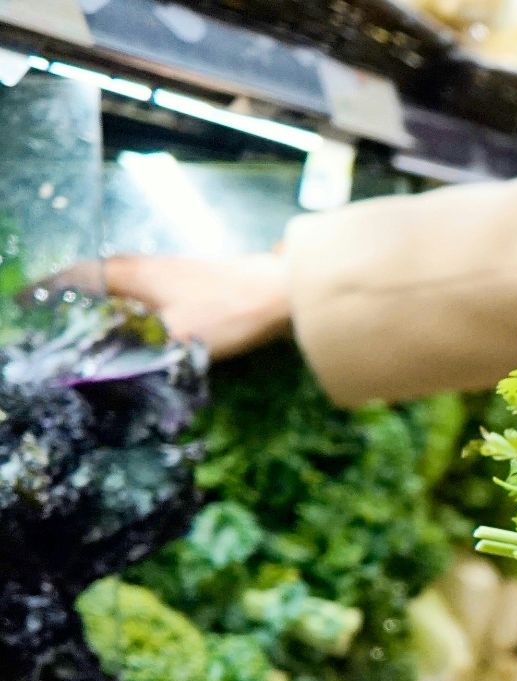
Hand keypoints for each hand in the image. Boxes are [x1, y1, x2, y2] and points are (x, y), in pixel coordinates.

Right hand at [37, 252, 292, 359]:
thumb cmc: (230, 311)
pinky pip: (144, 289)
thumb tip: (98, 372)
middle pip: (95, 276)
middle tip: (51, 314)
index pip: (76, 276)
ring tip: (83, 321)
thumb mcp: (177, 340)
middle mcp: (146, 265)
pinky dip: (127, 302)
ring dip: (100, 298)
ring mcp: (170, 270)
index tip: (26, 302)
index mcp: (133, 273)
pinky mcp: (191, 281)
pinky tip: (133, 322)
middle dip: (70, 294)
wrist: (284, 291)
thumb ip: (137, 356)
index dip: (48, 290)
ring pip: (121, 282)